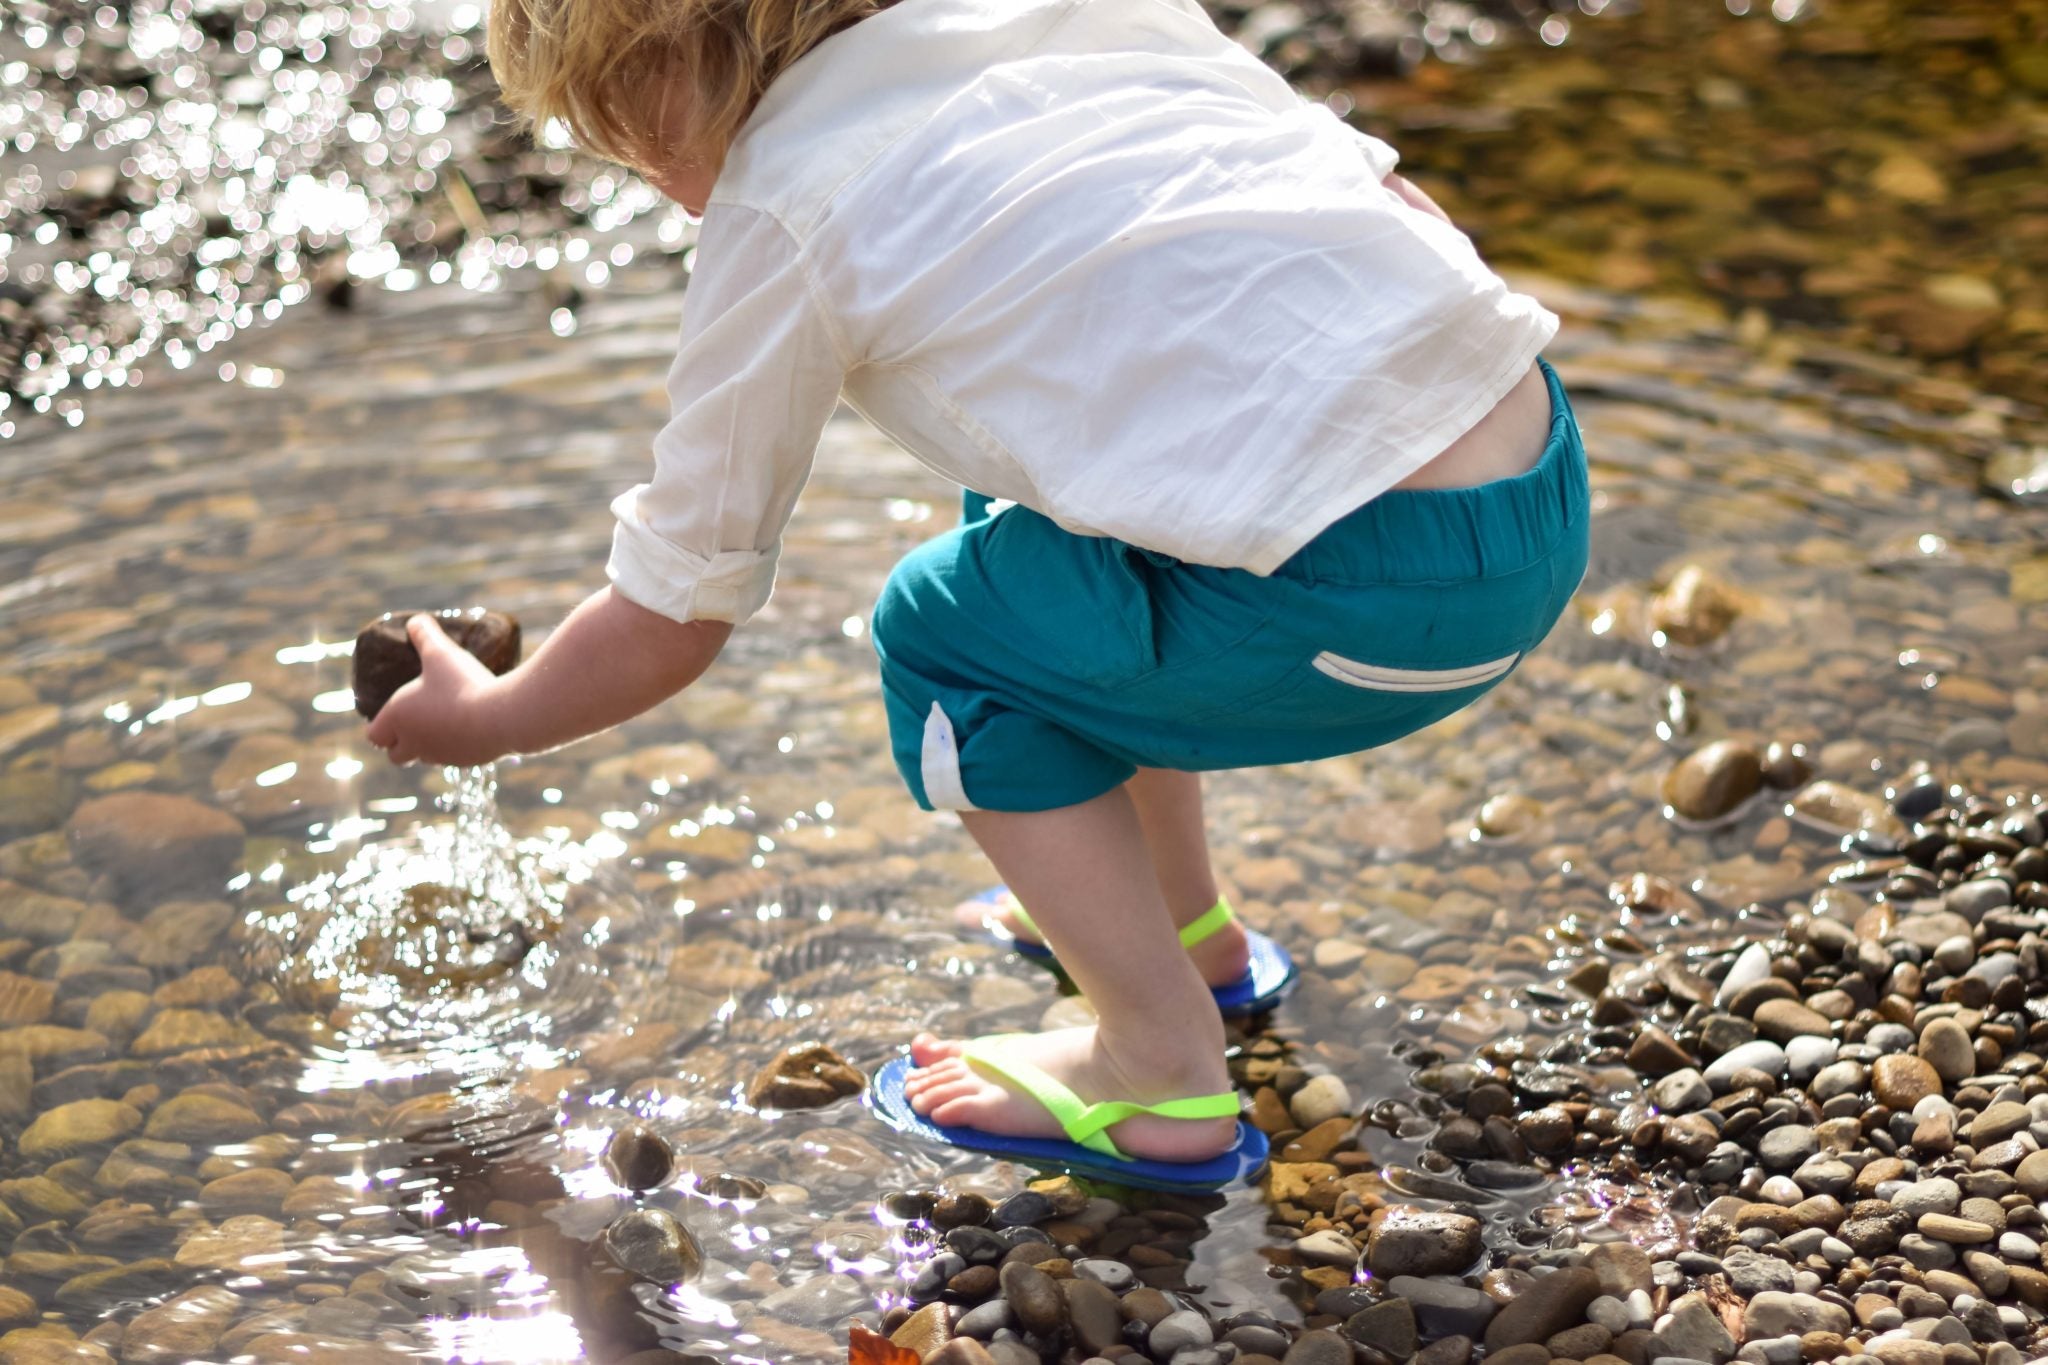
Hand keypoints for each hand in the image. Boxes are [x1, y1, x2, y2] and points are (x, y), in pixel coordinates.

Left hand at [364, 615, 513, 766]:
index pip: (375, 736)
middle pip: (396, 755)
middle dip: (402, 742)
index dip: (381, 727)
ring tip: (446, 721)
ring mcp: (440, 756)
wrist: (501, 716)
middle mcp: (414, 743)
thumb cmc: (462, 684)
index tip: (393, 715)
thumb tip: (415, 621)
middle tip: (416, 722)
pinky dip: (457, 746)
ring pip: (425, 758)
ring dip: (430, 744)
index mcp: (398, 718)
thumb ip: (425, 635)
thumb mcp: (441, 652)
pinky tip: (471, 727)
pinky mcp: (466, 762)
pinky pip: (454, 758)